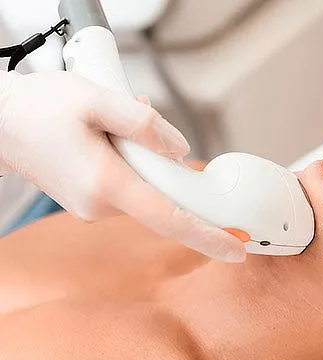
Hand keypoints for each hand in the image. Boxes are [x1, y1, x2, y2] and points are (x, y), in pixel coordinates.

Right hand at [0, 70, 245, 261]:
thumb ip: (144, 124)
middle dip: (170, 166)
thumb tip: (180, 150)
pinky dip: (133, 163)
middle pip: (162, 197)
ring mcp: (94, 207)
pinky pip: (128, 186)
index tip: (237, 249)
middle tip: (148, 124)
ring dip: (147, 158)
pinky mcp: (91, 201)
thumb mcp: (96, 99)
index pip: (171, 220)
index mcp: (107, 184)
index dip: (208, 235)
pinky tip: (113, 134)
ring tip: (117, 118)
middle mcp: (102, 206)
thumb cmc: (37, 108)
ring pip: (145, 188)